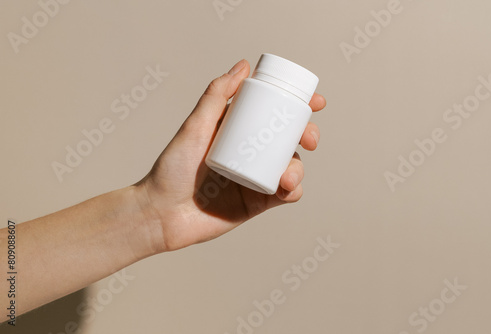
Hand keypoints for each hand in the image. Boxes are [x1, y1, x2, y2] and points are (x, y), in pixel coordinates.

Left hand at [135, 59, 326, 251]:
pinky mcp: (258, 202)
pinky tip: (287, 188)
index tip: (314, 102)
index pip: (273, 114)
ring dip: (299, 167)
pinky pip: (285, 194)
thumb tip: (243, 67)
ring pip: (292, 166)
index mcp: (237, 131)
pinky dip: (293, 190)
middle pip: (289, 139)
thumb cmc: (172, 169)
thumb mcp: (195, 127)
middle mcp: (250, 152)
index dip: (298, 107)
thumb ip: (216, 96)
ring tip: (287, 174)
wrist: (162, 214)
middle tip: (308, 138)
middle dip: (307, 135)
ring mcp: (255, 177)